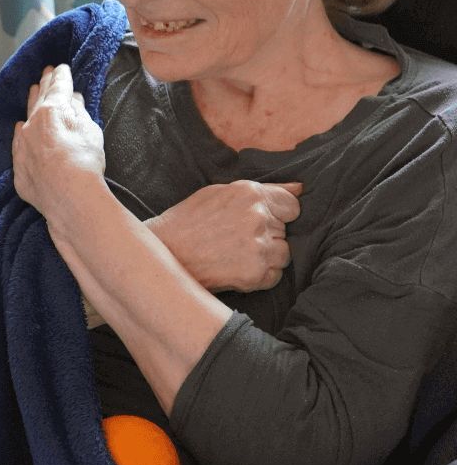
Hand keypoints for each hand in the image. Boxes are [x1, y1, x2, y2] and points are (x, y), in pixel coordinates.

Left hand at [12, 64, 104, 214]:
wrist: (69, 196)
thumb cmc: (85, 160)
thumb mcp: (90, 130)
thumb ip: (78, 112)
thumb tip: (73, 99)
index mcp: (51, 111)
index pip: (58, 87)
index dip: (61, 76)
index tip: (61, 68)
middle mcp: (31, 124)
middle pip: (38, 99)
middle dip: (44, 84)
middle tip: (46, 73)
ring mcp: (22, 146)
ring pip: (25, 119)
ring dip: (31, 105)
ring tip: (33, 91)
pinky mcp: (19, 168)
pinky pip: (19, 145)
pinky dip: (22, 134)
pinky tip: (21, 129)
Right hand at [144, 180, 300, 291]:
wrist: (164, 253)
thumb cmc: (187, 221)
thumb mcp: (219, 193)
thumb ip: (261, 190)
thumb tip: (300, 188)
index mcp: (250, 194)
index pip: (292, 205)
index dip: (278, 214)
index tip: (261, 221)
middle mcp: (259, 218)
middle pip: (284, 230)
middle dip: (266, 235)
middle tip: (236, 239)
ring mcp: (259, 247)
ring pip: (283, 253)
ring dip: (265, 256)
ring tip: (236, 255)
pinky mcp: (256, 273)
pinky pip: (274, 275)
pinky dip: (259, 275)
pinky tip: (235, 268)